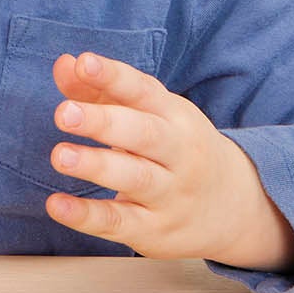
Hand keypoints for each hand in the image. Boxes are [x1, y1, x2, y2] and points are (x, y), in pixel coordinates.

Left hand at [45, 52, 293, 270]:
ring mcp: (169, 194)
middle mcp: (177, 152)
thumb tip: (64, 64)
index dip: (113, 76)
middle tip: (63, 113)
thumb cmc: (174, 148)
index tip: (85, 63)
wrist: (236, 209)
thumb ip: (100, 90)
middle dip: (104, 122)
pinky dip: (87, 216)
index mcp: (173, 116)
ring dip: (96, 166)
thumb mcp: (148, 114)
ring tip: (59, 156)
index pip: (143, 91)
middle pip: (143, 134)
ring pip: (135, 178)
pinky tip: (56, 205)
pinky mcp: (153, 229)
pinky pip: (119, 222)